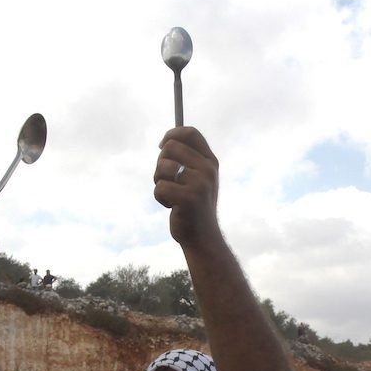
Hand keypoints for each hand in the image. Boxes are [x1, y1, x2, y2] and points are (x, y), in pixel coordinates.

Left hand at [152, 128, 219, 246]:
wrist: (203, 237)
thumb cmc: (195, 207)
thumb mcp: (199, 180)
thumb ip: (188, 160)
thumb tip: (166, 141)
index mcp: (210, 162)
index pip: (190, 133)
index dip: (171, 134)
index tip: (161, 146)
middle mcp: (208, 170)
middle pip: (170, 147)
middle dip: (160, 162)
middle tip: (166, 179)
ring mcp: (200, 184)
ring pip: (162, 167)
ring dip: (159, 182)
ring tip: (170, 195)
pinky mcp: (188, 198)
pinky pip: (159, 187)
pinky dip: (160, 198)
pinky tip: (171, 207)